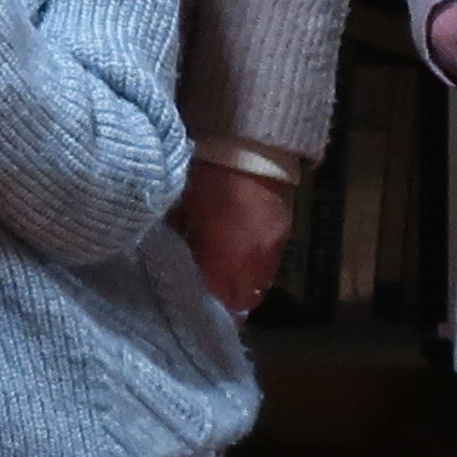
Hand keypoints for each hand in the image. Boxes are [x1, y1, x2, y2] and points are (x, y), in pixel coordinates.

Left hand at [170, 164, 297, 312]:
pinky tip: (238, 267)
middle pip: (241, 299)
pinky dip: (254, 273)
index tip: (189, 311)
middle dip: (224, 305)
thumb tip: (170, 252)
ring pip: (258, 286)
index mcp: (227, 255)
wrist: (255, 145)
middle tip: (204, 303)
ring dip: (240, 291)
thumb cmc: (210, 172)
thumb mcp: (184, 204)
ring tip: (221, 289)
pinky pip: (269, 267)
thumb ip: (179, 234)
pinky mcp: (285, 234)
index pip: (217, 297)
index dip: (204, 306)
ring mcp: (274, 248)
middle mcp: (255, 260)